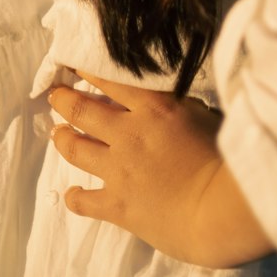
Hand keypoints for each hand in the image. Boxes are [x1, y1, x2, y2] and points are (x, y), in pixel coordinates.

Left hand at [48, 70, 273, 267]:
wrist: (218, 209)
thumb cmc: (223, 160)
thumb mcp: (203, 116)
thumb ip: (178, 107)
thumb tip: (168, 103)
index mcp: (152, 108)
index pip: (109, 81)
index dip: (86, 71)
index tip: (72, 66)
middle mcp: (128, 134)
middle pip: (82, 110)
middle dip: (62, 100)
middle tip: (54, 96)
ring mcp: (118, 170)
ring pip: (75, 148)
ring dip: (63, 139)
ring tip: (58, 133)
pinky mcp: (117, 204)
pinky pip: (84, 200)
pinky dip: (74, 196)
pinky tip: (71, 193)